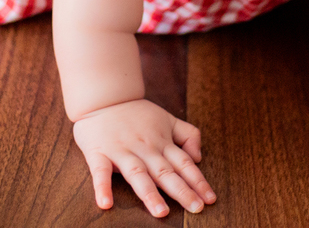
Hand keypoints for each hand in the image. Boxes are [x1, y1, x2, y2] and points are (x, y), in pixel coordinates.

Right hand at [72, 99, 215, 216]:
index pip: (183, 163)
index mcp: (161, 142)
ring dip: (149, 193)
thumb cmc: (135, 113)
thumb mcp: (167, 118)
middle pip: (165, 172)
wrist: (102, 96)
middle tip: (195, 208)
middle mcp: (144, 148)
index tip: (209, 199)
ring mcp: (121, 151)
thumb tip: (198, 158)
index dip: (197, 181)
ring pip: (137, 174)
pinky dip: (103, 187)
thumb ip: (188, 135)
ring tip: (160, 212)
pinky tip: (105, 203)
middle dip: (181, 191)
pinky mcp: (99, 153)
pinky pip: (100, 172)